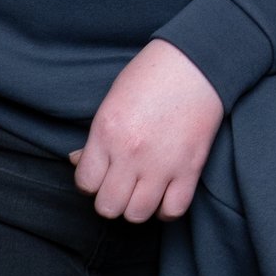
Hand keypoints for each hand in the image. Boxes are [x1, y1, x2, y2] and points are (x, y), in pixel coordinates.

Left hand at [72, 38, 223, 221]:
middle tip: (122, 183)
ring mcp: (161, 163)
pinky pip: (173, 209)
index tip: (102, 173)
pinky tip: (165, 194)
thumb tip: (77, 162)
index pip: (85, 183)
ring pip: (137, 214)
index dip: (91, 182)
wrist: (198, 61)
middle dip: (112, 198)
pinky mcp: (190, 167)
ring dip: (137, 206)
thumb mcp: (112, 101)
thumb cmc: (152, 75)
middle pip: (108, 206)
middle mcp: (130, 153)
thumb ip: (95, 137)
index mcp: (106, 133)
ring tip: (143, 190)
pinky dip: (166, 208)